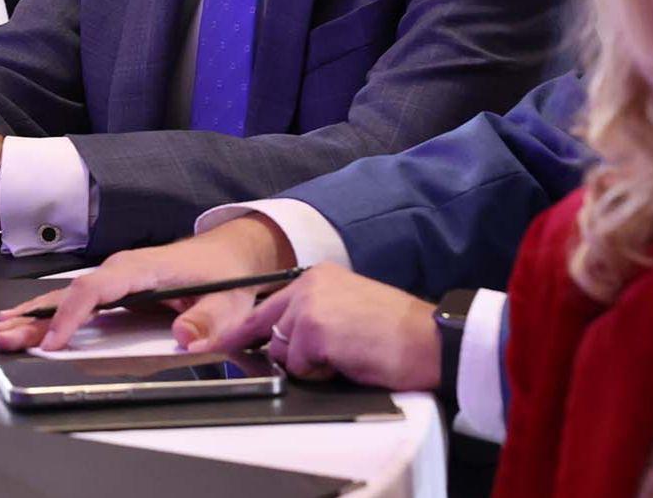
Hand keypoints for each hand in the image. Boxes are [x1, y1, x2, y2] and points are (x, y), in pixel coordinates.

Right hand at [0, 215, 294, 351]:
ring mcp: (115, 278)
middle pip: (71, 292)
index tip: (55, 340)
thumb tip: (184, 336)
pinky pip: (77, 301)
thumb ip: (209, 320)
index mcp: (143, 268)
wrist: (230, 253)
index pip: (97, 288)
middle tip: (5, 336)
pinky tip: (26, 322)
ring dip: (35, 314)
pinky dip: (49, 312)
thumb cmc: (227, 275)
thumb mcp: (229, 301)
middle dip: (36, 315)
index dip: (72, 313)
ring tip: (2, 333)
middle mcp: (121, 270)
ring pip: (68, 296)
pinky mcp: (115, 290)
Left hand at [211, 264, 441, 389]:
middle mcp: (308, 285)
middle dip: (289, 354)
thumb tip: (283, 344)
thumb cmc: (398, 333)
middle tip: (330, 358)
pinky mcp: (314, 330)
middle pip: (270, 330)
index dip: (244, 330)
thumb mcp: (349, 308)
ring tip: (347, 356)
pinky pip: (300, 368)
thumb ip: (313, 317)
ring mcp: (308, 306)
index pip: (267, 306)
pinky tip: (349, 361)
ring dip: (310, 365)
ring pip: (284, 352)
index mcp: (317, 278)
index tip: (220, 343)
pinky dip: (321, 374)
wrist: (432, 339)